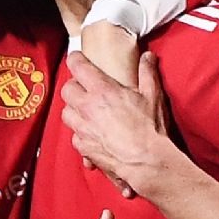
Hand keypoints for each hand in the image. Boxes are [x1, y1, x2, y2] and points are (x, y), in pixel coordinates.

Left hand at [77, 23, 140, 196]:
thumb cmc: (149, 129)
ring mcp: (83, 129)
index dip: (75, 59)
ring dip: (74, 110)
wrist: (145, 161)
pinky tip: (91, 133)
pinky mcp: (84, 147)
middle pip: (67, 90)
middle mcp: (87, 108)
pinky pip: (74, 136)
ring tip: (86, 111)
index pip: (77, 67)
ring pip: (66, 113)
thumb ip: (147, 72)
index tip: (77, 58)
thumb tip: (147, 57)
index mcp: (102, 91)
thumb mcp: (152, 95)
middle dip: (74, 87)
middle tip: (85, 88)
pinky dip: (80, 133)